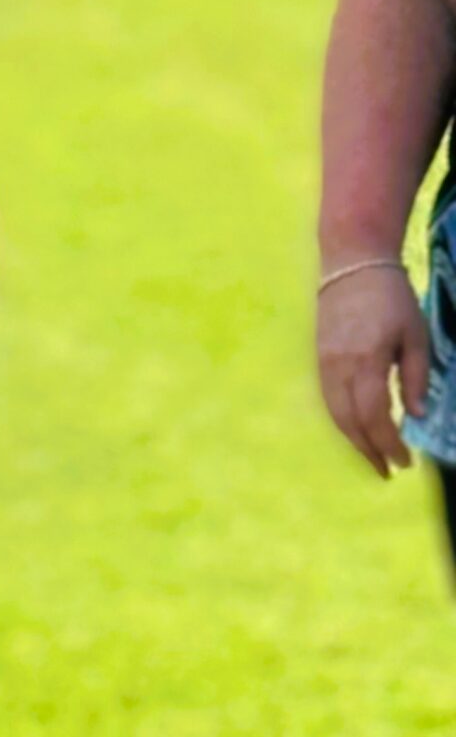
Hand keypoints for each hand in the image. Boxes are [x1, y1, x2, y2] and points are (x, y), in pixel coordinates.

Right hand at [317, 266, 427, 476]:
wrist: (352, 266)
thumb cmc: (392, 298)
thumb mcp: (416, 335)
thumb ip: (417, 377)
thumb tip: (416, 415)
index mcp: (367, 361)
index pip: (375, 415)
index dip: (390, 443)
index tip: (405, 462)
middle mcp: (339, 367)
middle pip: (351, 422)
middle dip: (370, 450)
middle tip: (388, 470)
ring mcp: (324, 364)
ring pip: (335, 414)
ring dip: (354, 440)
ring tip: (373, 457)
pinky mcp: (319, 360)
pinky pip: (328, 400)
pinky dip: (342, 421)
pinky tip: (356, 430)